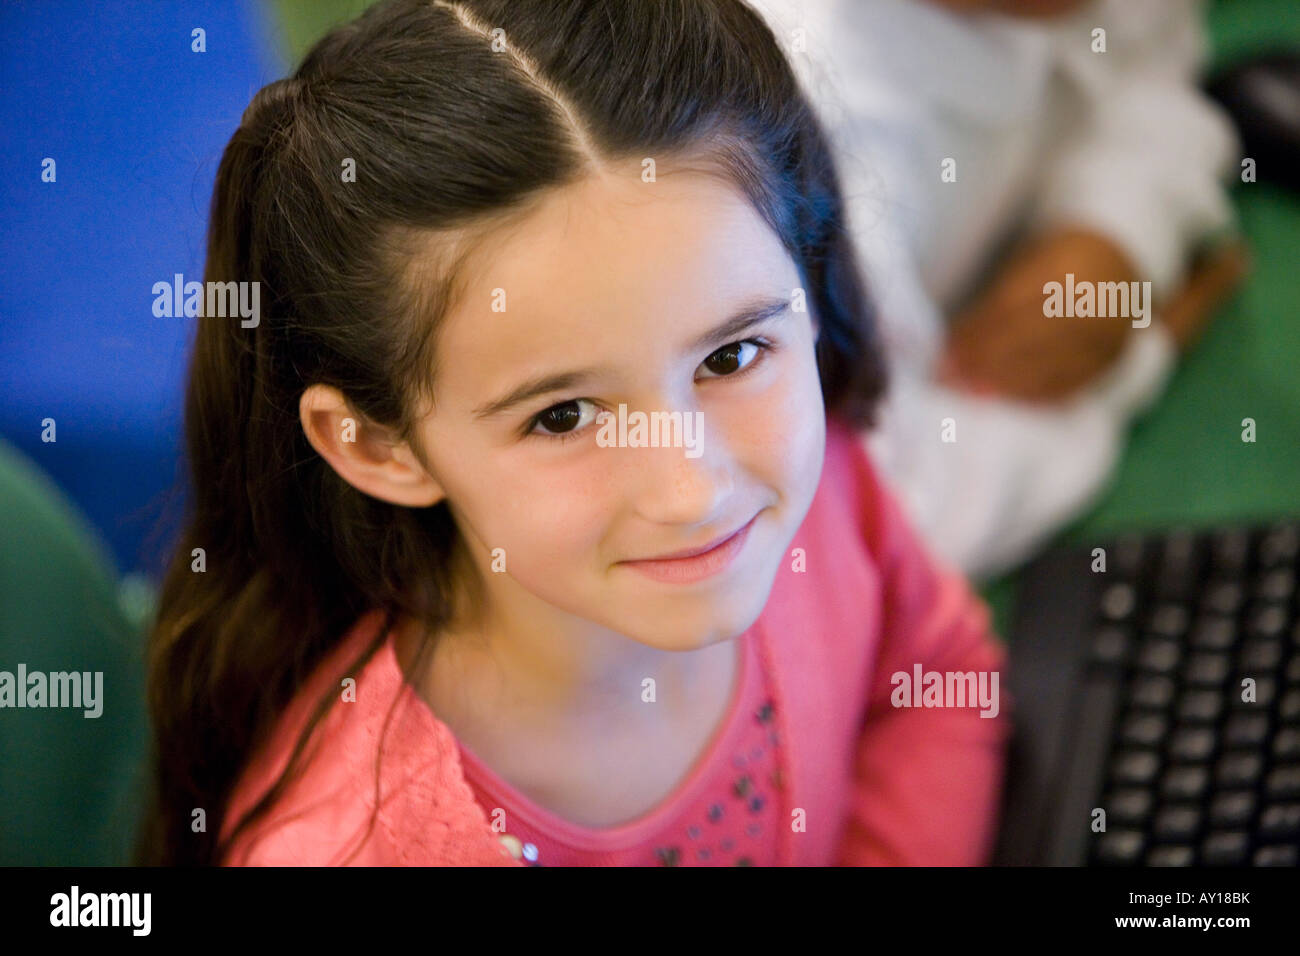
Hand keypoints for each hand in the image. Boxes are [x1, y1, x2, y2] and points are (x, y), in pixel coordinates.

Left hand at [939, 227, 1138, 402]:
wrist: (1120, 269)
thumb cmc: (1056, 261)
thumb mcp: (1028, 260)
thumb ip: (996, 297)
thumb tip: (953, 341)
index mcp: (1070, 267)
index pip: (1012, 307)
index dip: (975, 334)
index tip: (944, 354)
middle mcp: (1095, 303)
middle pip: (1029, 340)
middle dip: (984, 362)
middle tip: (948, 379)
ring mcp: (1110, 335)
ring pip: (1049, 367)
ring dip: (1004, 383)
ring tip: (969, 392)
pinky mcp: (1113, 361)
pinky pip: (1070, 384)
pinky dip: (1032, 395)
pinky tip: (1004, 398)